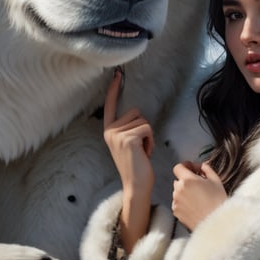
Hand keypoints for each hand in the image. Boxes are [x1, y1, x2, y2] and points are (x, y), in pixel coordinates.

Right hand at [103, 69, 153, 252]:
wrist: (135, 185)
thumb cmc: (136, 165)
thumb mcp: (127, 144)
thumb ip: (127, 129)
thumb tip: (136, 114)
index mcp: (108, 130)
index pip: (110, 105)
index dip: (114, 89)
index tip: (117, 74)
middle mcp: (110, 130)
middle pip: (136, 112)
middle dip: (143, 128)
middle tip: (139, 147)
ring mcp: (117, 134)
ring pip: (143, 120)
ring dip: (148, 136)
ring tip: (142, 151)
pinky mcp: (128, 138)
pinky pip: (147, 128)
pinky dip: (151, 140)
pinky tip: (145, 153)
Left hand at [171, 161, 225, 230]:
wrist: (216, 223)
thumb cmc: (218, 202)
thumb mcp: (216, 181)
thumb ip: (206, 169)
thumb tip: (201, 166)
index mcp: (187, 180)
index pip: (178, 167)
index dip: (185, 166)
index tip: (192, 169)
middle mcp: (178, 190)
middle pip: (178, 180)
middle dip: (187, 180)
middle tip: (199, 185)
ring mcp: (176, 202)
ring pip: (178, 192)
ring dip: (185, 192)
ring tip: (199, 198)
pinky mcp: (176, 212)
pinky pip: (178, 203)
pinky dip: (184, 203)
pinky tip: (195, 206)